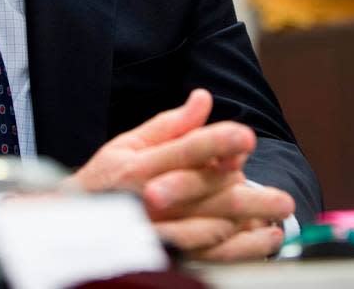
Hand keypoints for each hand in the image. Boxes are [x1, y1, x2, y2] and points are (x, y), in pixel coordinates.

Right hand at [67, 89, 294, 260]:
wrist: (71, 226)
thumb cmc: (104, 182)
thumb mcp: (127, 144)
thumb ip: (170, 124)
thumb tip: (204, 99)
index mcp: (138, 166)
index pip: (183, 150)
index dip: (215, 142)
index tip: (246, 137)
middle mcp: (149, 200)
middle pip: (205, 193)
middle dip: (247, 194)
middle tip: (281, 198)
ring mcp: (157, 230)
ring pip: (211, 227)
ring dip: (249, 223)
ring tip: (278, 216)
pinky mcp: (166, 252)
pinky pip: (209, 254)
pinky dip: (242, 249)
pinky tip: (265, 239)